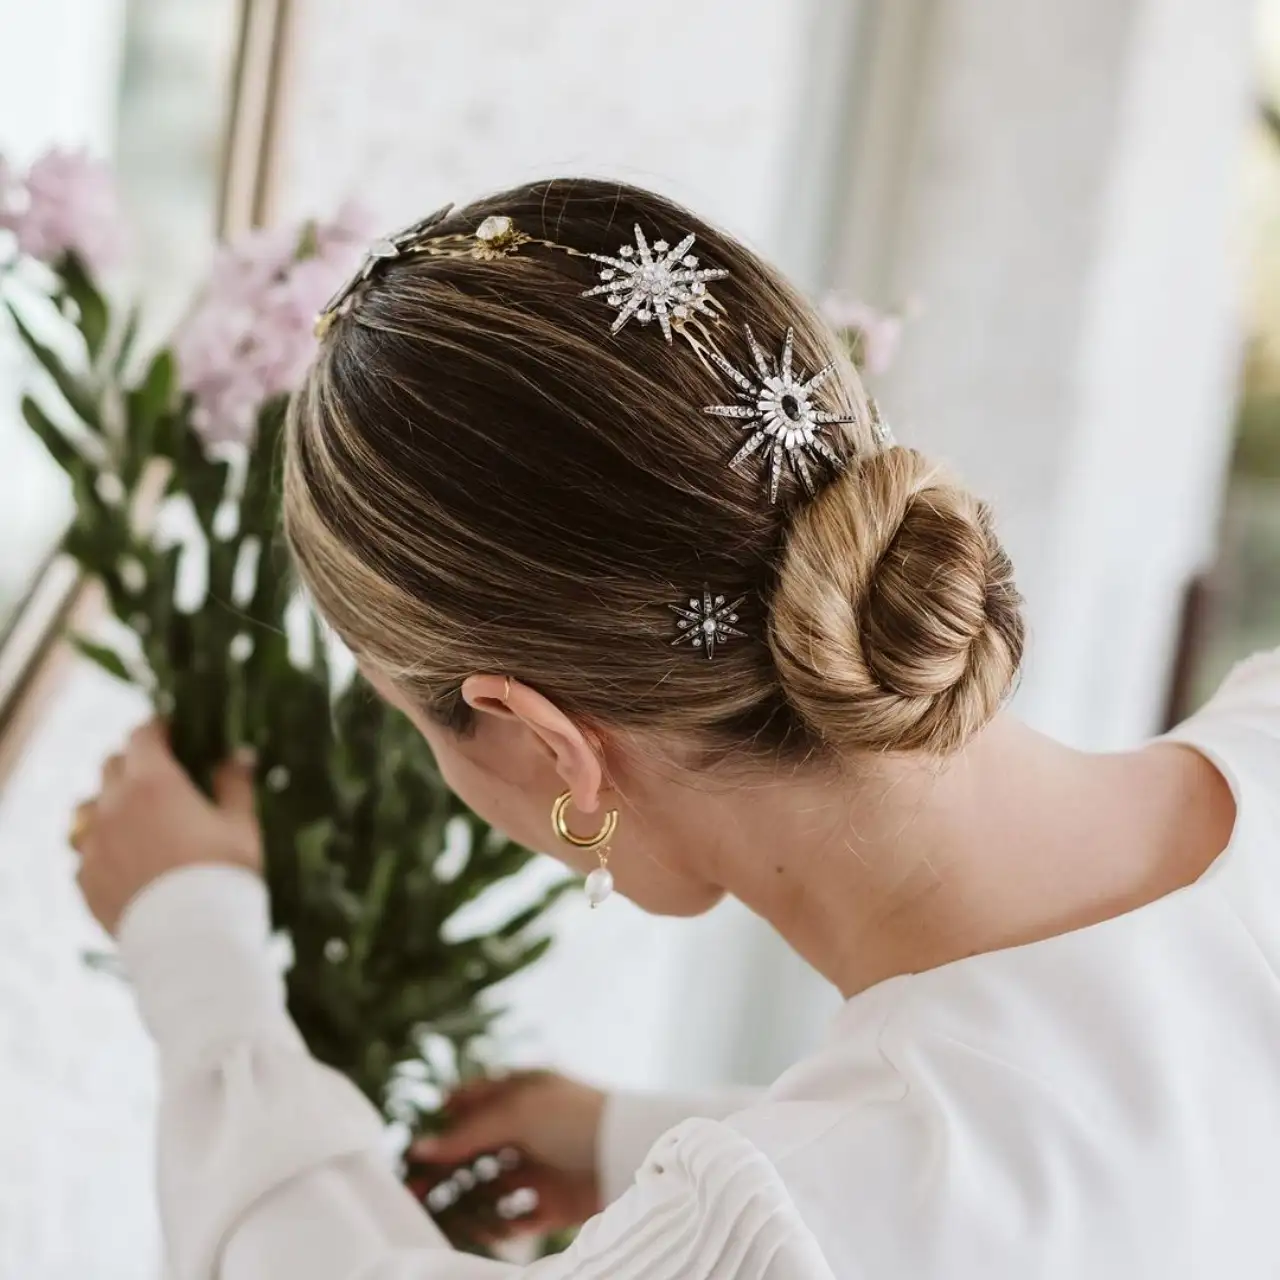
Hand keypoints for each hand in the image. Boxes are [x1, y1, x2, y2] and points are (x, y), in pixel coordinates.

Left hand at [72, 721, 261, 934]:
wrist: (193, 942)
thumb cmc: (225, 876)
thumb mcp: (242, 825)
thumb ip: (235, 783)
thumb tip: (240, 754)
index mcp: (154, 783)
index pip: (142, 735)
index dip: (159, 728)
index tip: (174, 731)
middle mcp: (113, 806)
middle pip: (112, 765)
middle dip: (135, 762)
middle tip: (163, 774)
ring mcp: (93, 844)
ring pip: (90, 807)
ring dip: (111, 803)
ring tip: (137, 819)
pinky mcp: (85, 878)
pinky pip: (86, 850)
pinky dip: (105, 845)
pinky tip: (130, 860)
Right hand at [410, 1071, 605, 1237]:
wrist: (629, 1152)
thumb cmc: (575, 1117)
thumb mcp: (516, 1114)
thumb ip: (468, 1133)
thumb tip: (422, 1147)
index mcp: (521, 1094)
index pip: (473, 1102)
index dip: (443, 1120)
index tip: (413, 1140)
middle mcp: (528, 1129)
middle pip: (477, 1150)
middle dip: (445, 1168)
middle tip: (412, 1187)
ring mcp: (541, 1166)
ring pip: (492, 1187)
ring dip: (465, 1200)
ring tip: (434, 1213)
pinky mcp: (554, 1201)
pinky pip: (517, 1218)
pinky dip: (497, 1226)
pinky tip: (479, 1229)